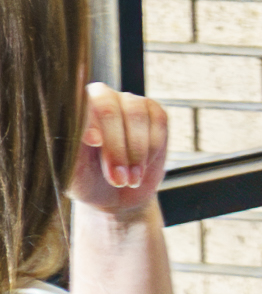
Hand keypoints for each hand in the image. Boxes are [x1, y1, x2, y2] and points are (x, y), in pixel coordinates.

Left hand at [71, 84, 170, 222]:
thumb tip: (93, 137)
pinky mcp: (154, 112)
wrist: (114, 194)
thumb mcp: (71, 171)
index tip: (94, 144)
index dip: (90, 122)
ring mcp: (130, 102)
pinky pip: (159, 122)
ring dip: (136, 152)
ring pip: (136, 115)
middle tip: (117, 178)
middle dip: (115, 147)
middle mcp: (101, 99)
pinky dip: (152, 149)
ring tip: (130, 179)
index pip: (79, 104)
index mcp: (73, 110)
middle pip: (109, 109)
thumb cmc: (86, 180)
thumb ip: (74, 151)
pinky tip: (142, 166)